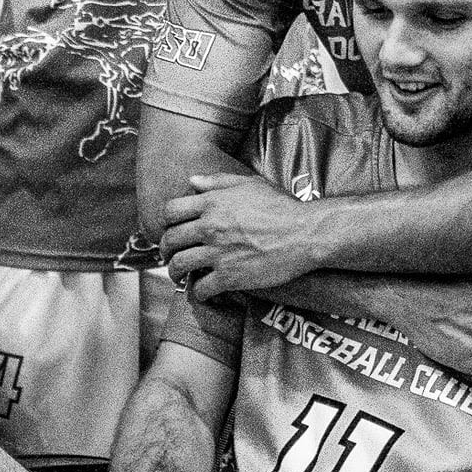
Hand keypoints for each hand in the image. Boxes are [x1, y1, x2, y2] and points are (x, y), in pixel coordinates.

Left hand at [158, 175, 325, 301]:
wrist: (305, 233)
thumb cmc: (282, 207)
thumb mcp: (250, 184)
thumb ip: (218, 181)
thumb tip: (192, 180)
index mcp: (212, 203)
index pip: (171, 211)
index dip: (167, 222)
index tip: (171, 229)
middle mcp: (210, 227)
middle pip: (170, 240)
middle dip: (166, 249)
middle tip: (170, 254)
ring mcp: (218, 253)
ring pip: (180, 265)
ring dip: (175, 272)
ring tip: (179, 275)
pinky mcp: (229, 276)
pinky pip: (201, 288)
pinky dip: (198, 291)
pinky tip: (203, 290)